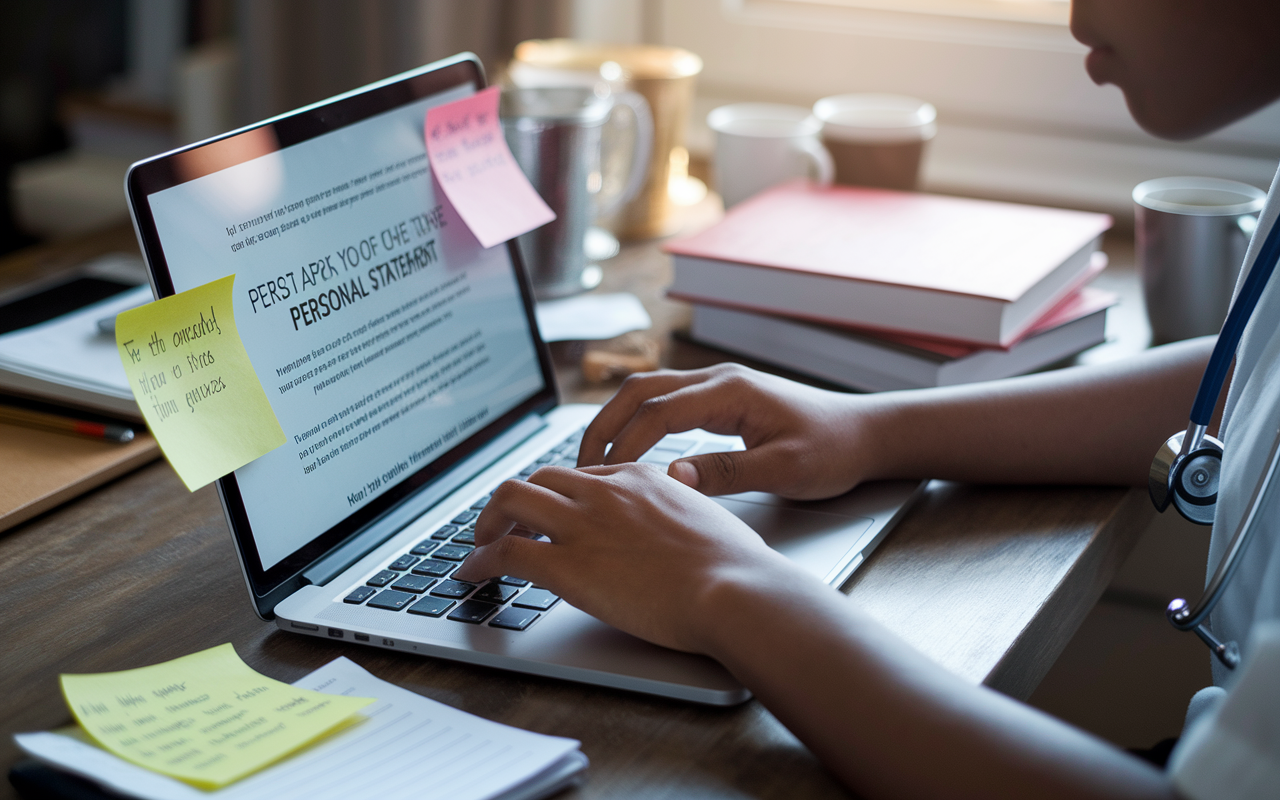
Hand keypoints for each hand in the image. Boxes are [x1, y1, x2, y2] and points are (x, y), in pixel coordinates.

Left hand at [452, 463, 807, 652]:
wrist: (732, 589)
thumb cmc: (734, 566)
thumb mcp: (706, 520)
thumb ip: (681, 514)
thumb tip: (681, 531)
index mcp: (639, 478)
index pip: (582, 475)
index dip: (560, 496)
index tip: (551, 515)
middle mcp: (605, 492)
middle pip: (539, 477)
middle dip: (516, 501)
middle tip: (506, 526)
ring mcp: (582, 525)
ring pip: (511, 498)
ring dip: (488, 521)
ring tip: (480, 544)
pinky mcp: (565, 565)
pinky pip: (505, 551)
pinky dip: (480, 560)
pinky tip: (474, 573)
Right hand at [577, 363, 884, 498]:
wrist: (865, 434)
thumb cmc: (832, 450)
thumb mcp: (784, 470)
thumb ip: (727, 473)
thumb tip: (672, 477)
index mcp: (731, 392)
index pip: (658, 411)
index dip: (625, 445)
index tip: (605, 479)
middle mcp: (719, 381)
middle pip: (640, 391)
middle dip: (604, 425)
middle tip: (580, 465)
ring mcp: (719, 386)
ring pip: (649, 393)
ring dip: (617, 422)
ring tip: (594, 460)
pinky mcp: (721, 400)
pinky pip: (666, 404)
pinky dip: (638, 424)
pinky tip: (629, 452)